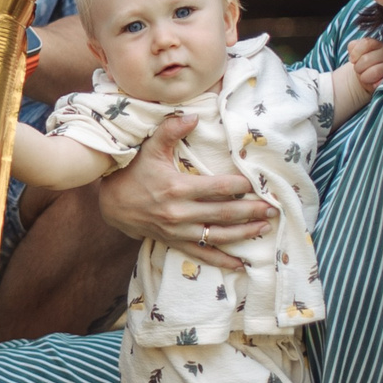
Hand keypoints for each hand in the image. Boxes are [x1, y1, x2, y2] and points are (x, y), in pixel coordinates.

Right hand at [93, 113, 270, 270]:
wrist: (111, 204)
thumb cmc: (132, 172)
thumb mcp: (150, 148)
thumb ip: (171, 130)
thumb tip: (193, 116)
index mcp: (176, 188)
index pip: (216, 188)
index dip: (239, 186)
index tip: (256, 184)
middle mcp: (179, 213)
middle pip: (223, 214)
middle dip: (250, 211)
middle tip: (272, 208)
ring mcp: (177, 231)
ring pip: (217, 236)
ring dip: (243, 234)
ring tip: (264, 228)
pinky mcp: (174, 242)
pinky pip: (201, 254)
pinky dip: (221, 261)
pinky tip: (240, 265)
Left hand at [346, 36, 382, 91]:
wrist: (365, 77)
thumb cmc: (360, 63)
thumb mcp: (354, 52)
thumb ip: (353, 47)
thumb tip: (354, 57)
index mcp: (376, 44)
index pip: (366, 43)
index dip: (355, 53)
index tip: (352, 59)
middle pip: (366, 59)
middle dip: (358, 67)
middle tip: (360, 69)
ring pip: (375, 71)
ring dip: (364, 76)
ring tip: (365, 75)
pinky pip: (379, 83)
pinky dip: (372, 84)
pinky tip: (371, 82)